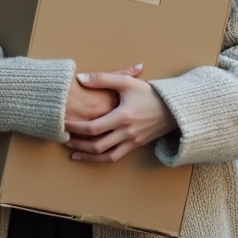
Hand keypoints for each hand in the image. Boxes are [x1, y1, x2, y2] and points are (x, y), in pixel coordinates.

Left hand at [64, 68, 178, 163]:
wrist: (174, 109)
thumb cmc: (149, 93)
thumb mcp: (127, 83)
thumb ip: (103, 79)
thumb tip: (81, 78)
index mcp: (123, 116)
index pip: (93, 127)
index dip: (75, 127)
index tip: (63, 124)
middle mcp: (127, 133)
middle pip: (96, 145)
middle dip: (77, 143)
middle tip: (63, 138)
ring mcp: (132, 142)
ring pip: (105, 156)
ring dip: (86, 155)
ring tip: (72, 151)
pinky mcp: (135, 146)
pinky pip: (114, 158)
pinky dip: (99, 159)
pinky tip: (90, 156)